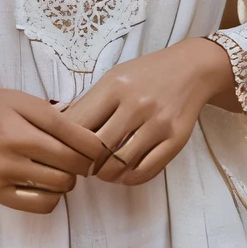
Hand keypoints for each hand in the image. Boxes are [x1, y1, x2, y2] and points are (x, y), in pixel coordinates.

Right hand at [0, 89, 109, 213]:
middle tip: (79, 159)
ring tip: (60, 171)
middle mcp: (12, 149)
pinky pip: (37, 205)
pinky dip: (51, 198)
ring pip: (58, 187)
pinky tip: (46, 186)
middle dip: (83, 163)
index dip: (95, 147)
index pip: (74, 139)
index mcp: (22, 122)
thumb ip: (51, 114)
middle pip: (70, 166)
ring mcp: (2, 174)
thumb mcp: (19, 99)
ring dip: (67, 180)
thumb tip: (84, 132)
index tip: (99, 149)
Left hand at [62, 38, 238, 186]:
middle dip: (84, 164)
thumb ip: (89, 102)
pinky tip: (124, 174)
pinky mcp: (176, 139)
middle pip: (97, 148)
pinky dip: (129, 179)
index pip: (78, 125)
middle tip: (81, 167)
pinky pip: (146, 170)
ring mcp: (158, 123)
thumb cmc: (146, 75)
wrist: (191, 68)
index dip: (66, 145)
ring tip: (102, 171)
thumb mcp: (114, 77)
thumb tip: (55, 125)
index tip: (64, 152)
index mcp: (115, 86)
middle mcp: (137, 104)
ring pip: (120, 163)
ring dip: (105, 174)